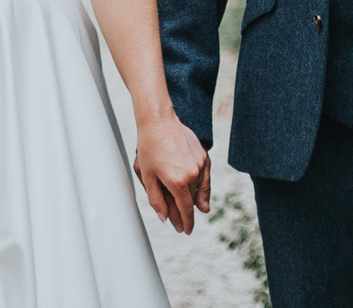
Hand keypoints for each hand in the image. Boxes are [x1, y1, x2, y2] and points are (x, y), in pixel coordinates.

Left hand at [134, 113, 212, 233]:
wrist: (159, 121)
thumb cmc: (149, 147)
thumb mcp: (147, 176)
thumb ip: (156, 200)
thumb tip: (165, 218)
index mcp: (177, 182)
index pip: (185, 210)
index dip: (186, 223)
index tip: (186, 232)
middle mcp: (192, 174)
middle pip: (191, 201)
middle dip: (187, 214)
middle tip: (183, 226)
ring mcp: (200, 164)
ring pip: (200, 190)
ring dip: (196, 200)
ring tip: (196, 210)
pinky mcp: (203, 156)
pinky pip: (205, 177)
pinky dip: (203, 187)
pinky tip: (201, 194)